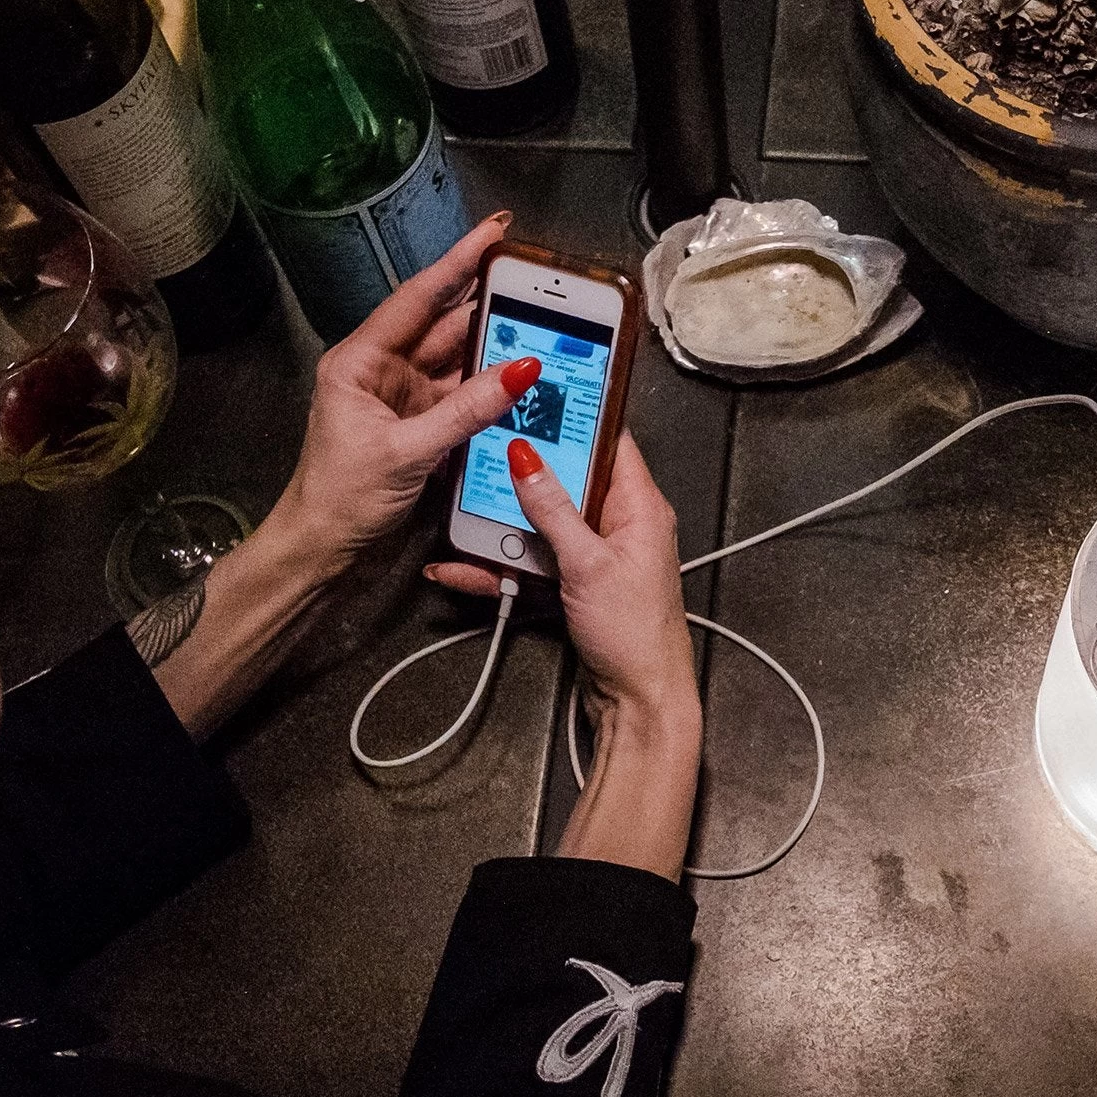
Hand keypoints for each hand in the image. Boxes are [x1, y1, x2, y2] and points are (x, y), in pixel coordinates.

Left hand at [265, 213, 538, 579]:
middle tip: (536, 285)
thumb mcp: (406, 451)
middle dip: (489, 306)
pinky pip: (463, 400)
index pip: (418, 298)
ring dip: (496, 351)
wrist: (323, 551)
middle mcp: (382, 372)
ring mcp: (403, 400)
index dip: (459, 262)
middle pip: (445, 327)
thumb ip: (466, 410)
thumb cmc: (340, 498)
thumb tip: (520, 371)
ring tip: (543, 331)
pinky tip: (522, 383)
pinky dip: (491, 393)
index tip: (495, 233)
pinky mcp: (420, 429)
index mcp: (360, 360)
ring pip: (459, 363)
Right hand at [433, 432, 700, 877]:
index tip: (535, 394)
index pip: (608, 440)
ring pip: (537, 524)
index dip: (574, 413)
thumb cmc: (636, 636)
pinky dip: (497, 567)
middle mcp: (619, 525)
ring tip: (457, 517)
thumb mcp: (589, 564)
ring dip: (498, 526)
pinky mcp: (572, 586)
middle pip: (563, 481)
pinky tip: (459, 567)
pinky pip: (529, 564)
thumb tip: (527, 457)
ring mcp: (593, 556)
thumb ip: (554, 510)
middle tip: (478, 450)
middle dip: (518, 473)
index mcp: (639, 506)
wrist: (639, 703)